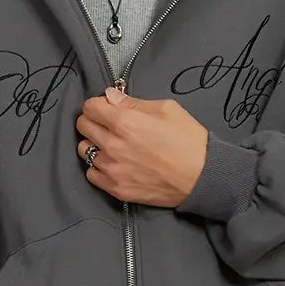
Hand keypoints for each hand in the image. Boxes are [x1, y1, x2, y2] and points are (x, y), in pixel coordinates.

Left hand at [75, 86, 209, 205]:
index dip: (98, 104)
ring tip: (111, 145)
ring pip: (84, 150)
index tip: (107, 108)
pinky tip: (113, 163)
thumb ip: (132, 102)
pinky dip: (98, 167)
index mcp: (125, 122)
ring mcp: (112, 169)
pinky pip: (91, 174)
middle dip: (94, 121)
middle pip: (83, 126)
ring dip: (94, 144)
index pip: (90, 107)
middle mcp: (113, 145)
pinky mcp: (115, 188)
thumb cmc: (188, 140)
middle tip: (108, 124)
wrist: (201, 177)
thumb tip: (110, 97)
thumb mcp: (166, 109)